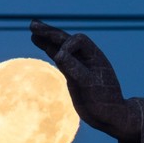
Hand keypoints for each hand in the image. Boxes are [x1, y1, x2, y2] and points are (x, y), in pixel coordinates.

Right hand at [30, 19, 140, 141]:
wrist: (110, 117)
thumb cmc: (104, 101)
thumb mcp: (89, 85)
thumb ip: (75, 69)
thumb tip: (58, 55)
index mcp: (95, 56)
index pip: (78, 41)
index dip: (66, 46)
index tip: (59, 60)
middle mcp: (87, 58)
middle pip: (67, 39)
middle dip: (51, 33)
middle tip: (33, 25)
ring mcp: (79, 65)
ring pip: (61, 47)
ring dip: (47, 38)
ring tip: (33, 30)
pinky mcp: (73, 74)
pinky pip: (60, 58)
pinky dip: (49, 49)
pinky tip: (39, 43)